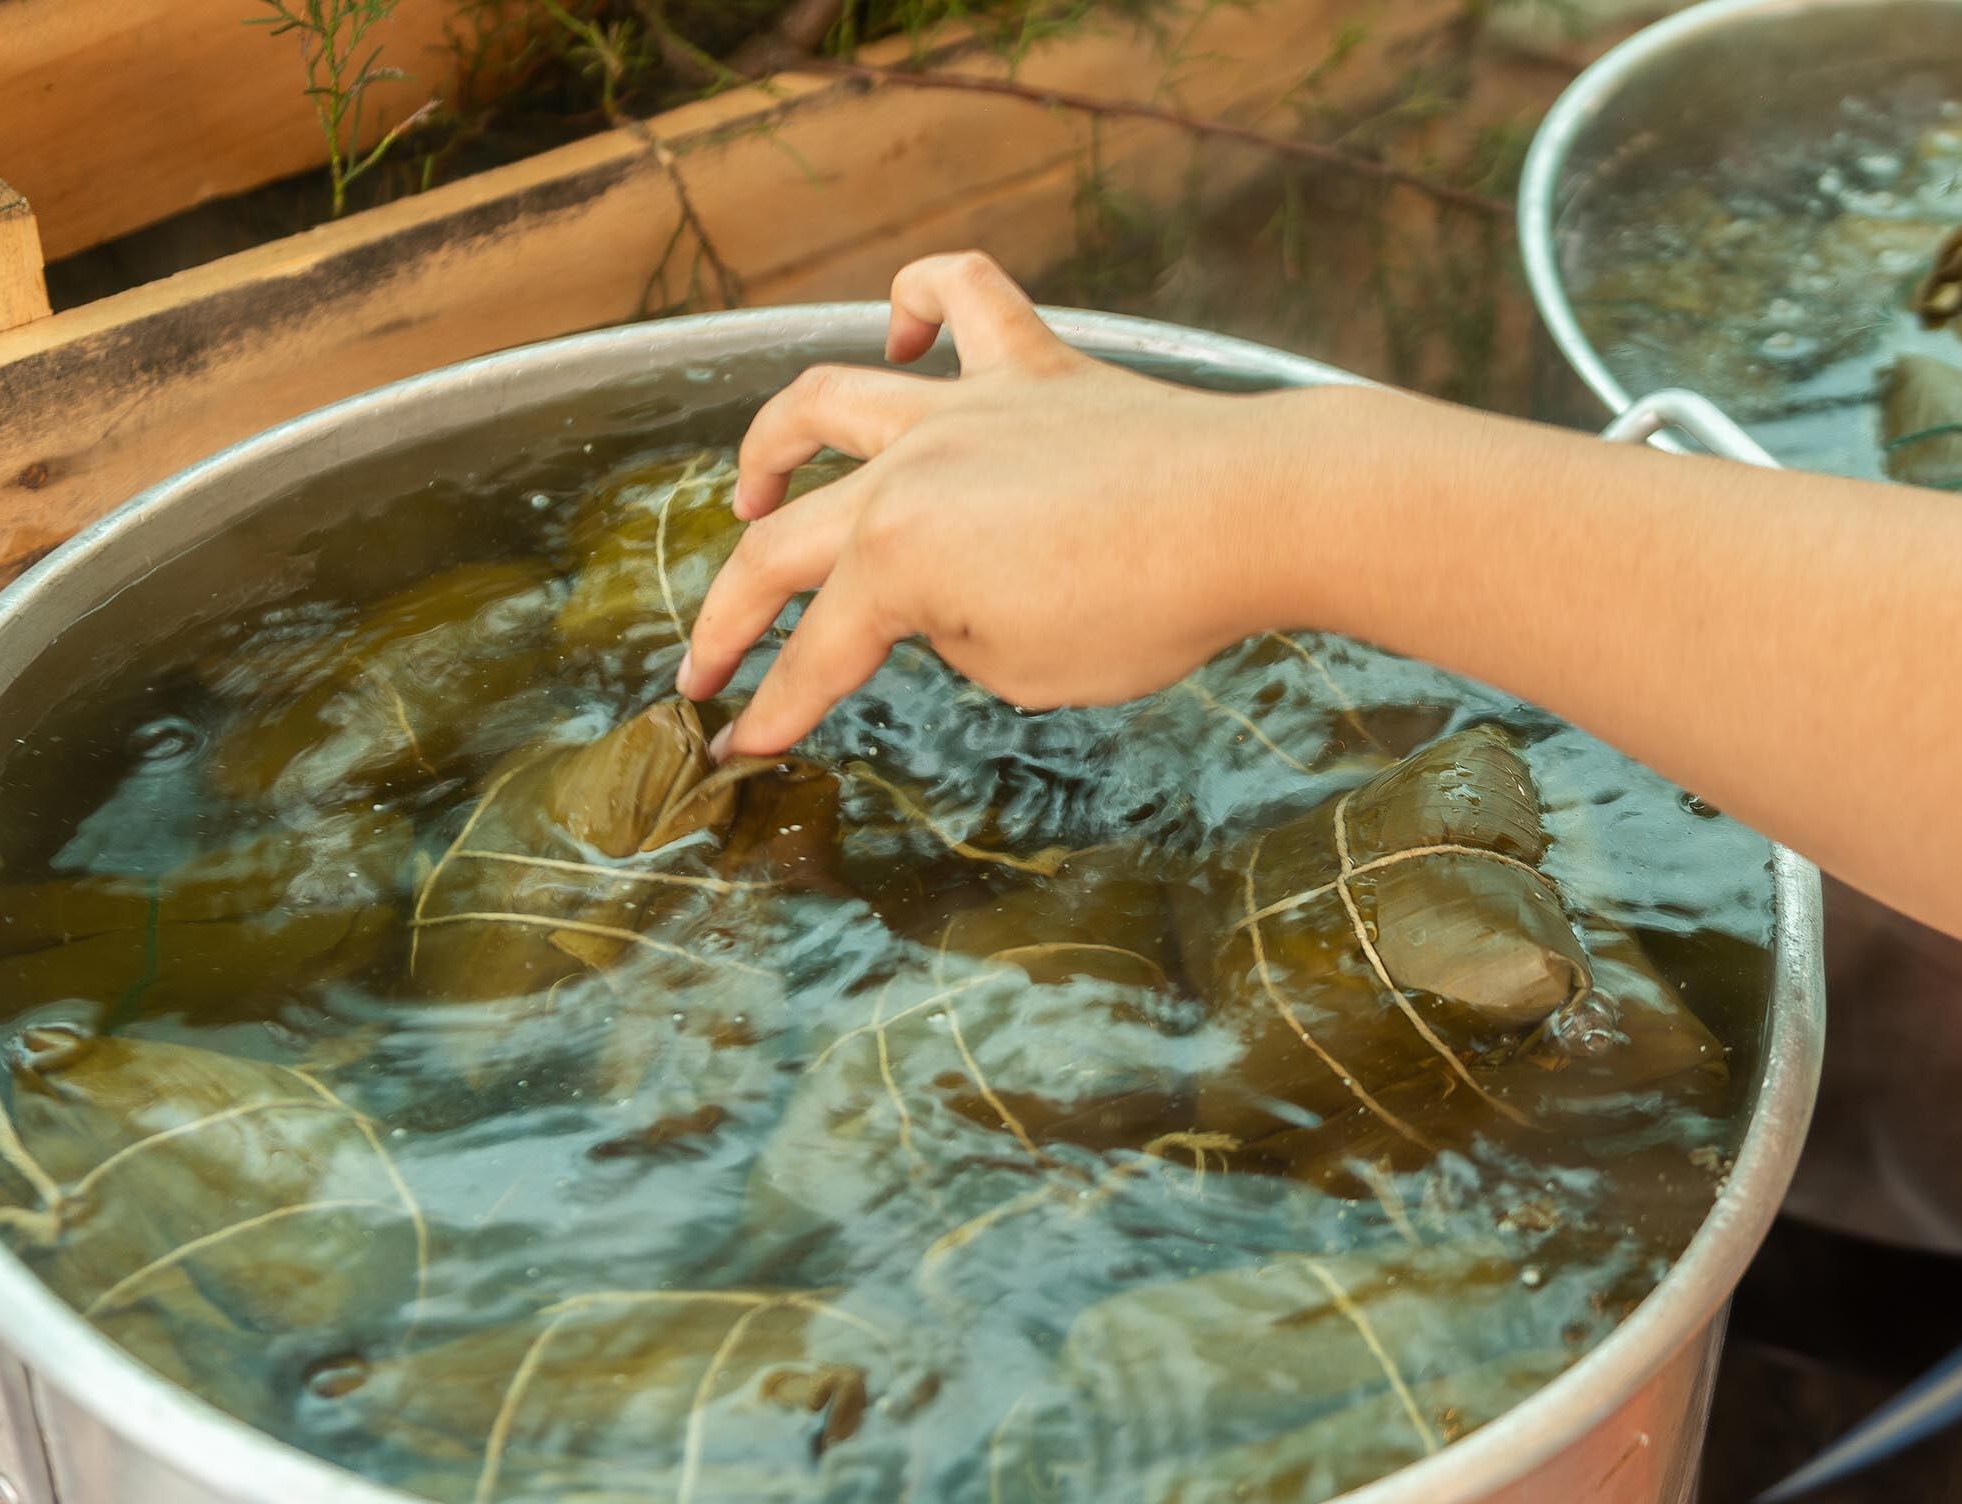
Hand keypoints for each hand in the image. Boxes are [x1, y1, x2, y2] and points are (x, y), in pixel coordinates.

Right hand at [675, 251, 1343, 756]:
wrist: (1255, 515)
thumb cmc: (1150, 608)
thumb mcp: (1027, 671)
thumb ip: (956, 637)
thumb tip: (944, 602)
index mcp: (900, 558)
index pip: (819, 652)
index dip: (775, 709)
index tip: (739, 749)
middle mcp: (910, 470)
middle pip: (787, 545)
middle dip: (732, 616)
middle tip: (706, 665)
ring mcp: (966, 408)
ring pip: (832, 401)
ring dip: (773, 444)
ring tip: (752, 486)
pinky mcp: (1032, 366)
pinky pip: (963, 297)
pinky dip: (921, 297)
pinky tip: (903, 325)